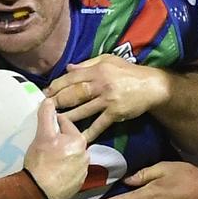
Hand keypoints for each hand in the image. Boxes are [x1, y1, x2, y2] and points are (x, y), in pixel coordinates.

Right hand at [24, 98, 88, 198]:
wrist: (38, 192)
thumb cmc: (40, 162)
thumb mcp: (42, 135)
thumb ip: (46, 116)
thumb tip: (49, 100)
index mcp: (79, 140)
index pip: (65, 124)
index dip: (53, 125)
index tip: (44, 129)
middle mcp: (85, 155)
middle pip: (69, 141)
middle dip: (59, 141)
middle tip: (45, 146)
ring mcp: (83, 171)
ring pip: (71, 156)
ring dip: (63, 155)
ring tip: (49, 160)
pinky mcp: (78, 184)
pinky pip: (71, 171)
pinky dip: (64, 170)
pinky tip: (53, 171)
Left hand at [46, 55, 169, 142]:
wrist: (151, 86)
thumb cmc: (129, 72)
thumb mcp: (109, 60)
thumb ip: (88, 64)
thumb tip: (68, 68)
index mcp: (98, 70)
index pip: (72, 78)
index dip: (57, 85)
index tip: (46, 92)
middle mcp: (101, 84)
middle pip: (74, 93)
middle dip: (58, 101)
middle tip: (46, 108)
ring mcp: (108, 100)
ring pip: (83, 110)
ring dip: (68, 117)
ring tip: (55, 122)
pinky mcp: (115, 113)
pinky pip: (99, 124)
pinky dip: (89, 132)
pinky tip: (79, 138)